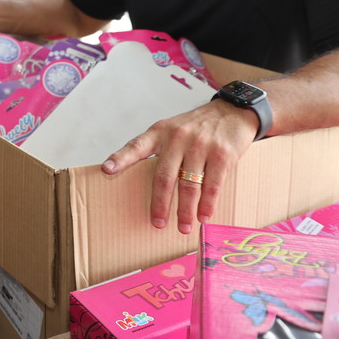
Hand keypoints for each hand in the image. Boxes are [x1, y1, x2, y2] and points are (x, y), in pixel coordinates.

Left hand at [100, 99, 258, 233]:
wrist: (232, 111)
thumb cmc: (196, 126)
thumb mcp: (171, 128)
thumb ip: (157, 149)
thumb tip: (138, 179)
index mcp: (160, 132)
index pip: (136, 146)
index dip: (121, 158)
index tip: (107, 170)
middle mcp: (177, 137)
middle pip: (164, 176)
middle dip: (160, 203)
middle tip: (157, 223)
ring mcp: (201, 145)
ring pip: (189, 185)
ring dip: (185, 210)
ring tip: (183, 227)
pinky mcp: (222, 154)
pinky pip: (212, 185)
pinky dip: (207, 204)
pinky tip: (203, 216)